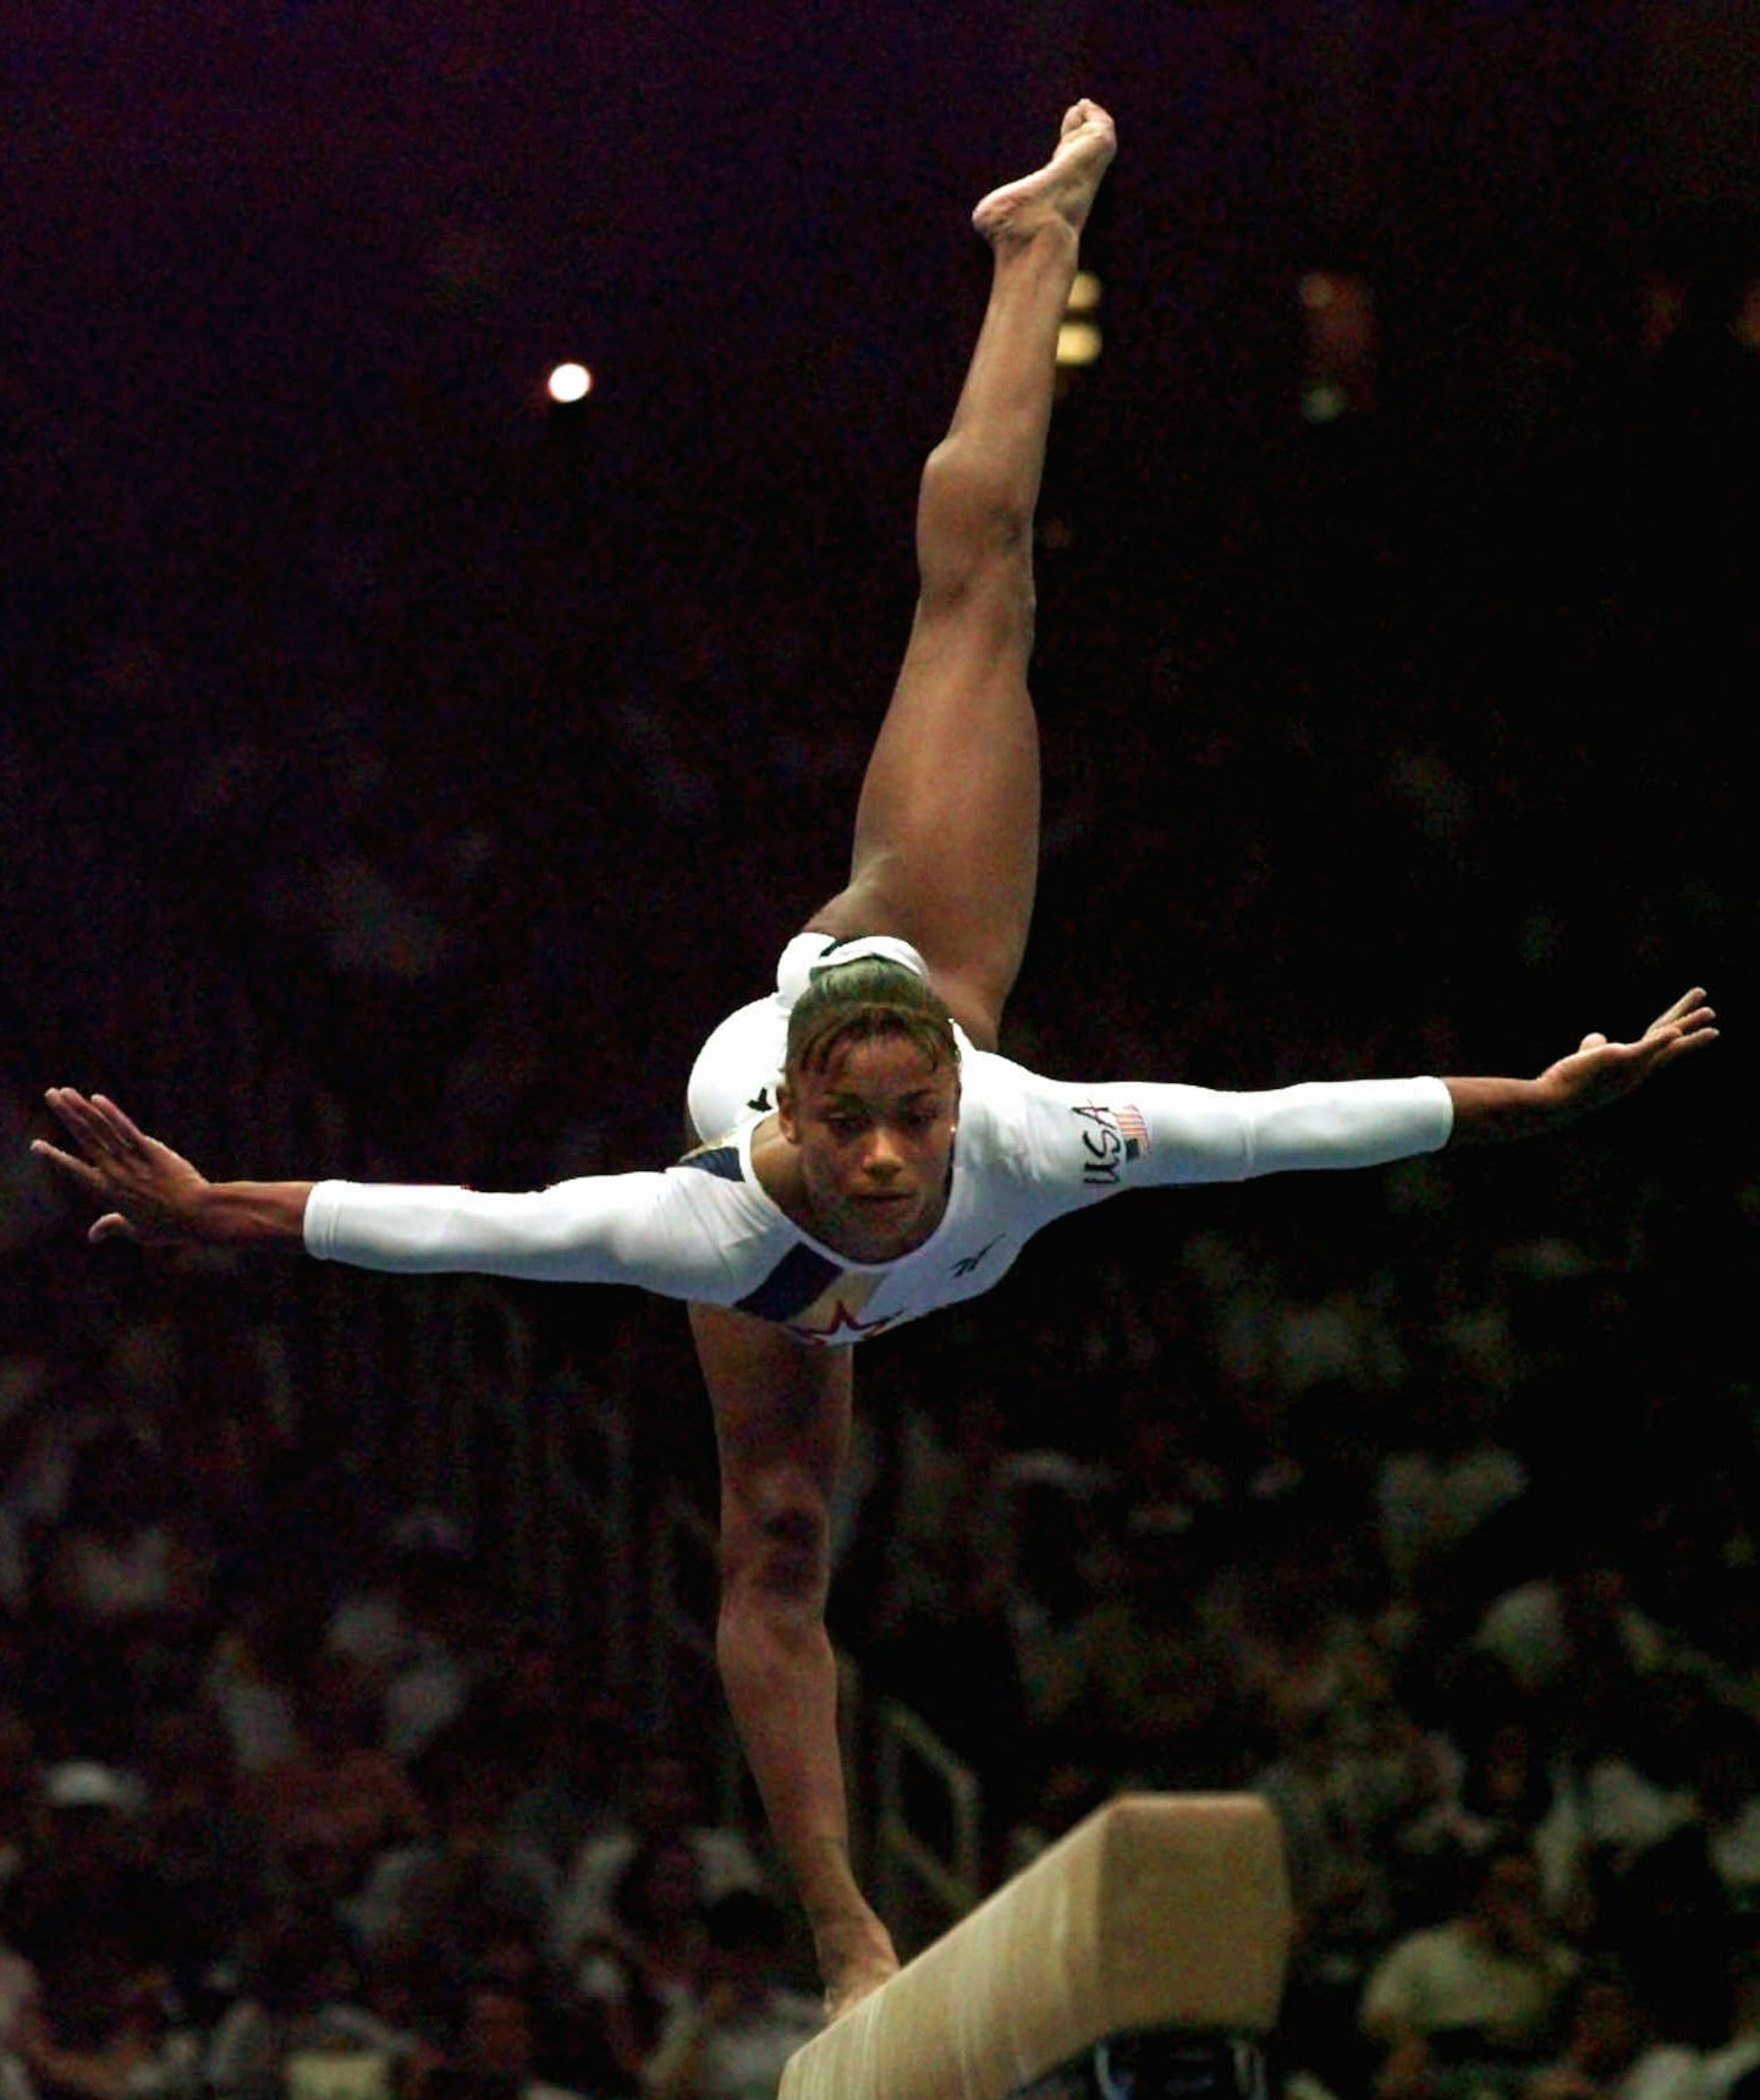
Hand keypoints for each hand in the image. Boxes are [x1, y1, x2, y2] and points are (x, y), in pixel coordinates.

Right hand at [32, 1089, 213, 1244]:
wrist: (199, 1216)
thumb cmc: (170, 1226)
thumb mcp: (137, 1232)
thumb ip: (112, 1226)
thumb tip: (92, 1236)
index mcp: (108, 1192)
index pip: (74, 1170)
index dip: (54, 1157)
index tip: (36, 1145)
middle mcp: (115, 1174)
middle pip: (85, 1139)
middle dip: (66, 1115)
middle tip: (50, 1095)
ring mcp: (133, 1162)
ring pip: (101, 1130)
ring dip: (80, 1108)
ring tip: (63, 1091)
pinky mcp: (153, 1152)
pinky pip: (128, 1130)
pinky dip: (112, 1114)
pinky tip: (97, 1099)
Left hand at [1534, 986, 1717, 1121]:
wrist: (1554, 1101)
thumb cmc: (1566, 1082)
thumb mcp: (1585, 1058)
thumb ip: (1595, 1046)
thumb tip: (1598, 1035)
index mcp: (1632, 1068)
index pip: (1656, 1043)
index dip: (1672, 1030)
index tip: (1685, 1021)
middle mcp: (1638, 1070)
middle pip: (1670, 1042)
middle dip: (1690, 1024)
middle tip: (1711, 1010)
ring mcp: (1631, 1066)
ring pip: (1667, 1044)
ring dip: (1689, 1028)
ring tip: (1710, 1012)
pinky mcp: (1619, 1059)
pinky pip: (1645, 1048)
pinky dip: (1660, 1040)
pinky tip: (1674, 1031)